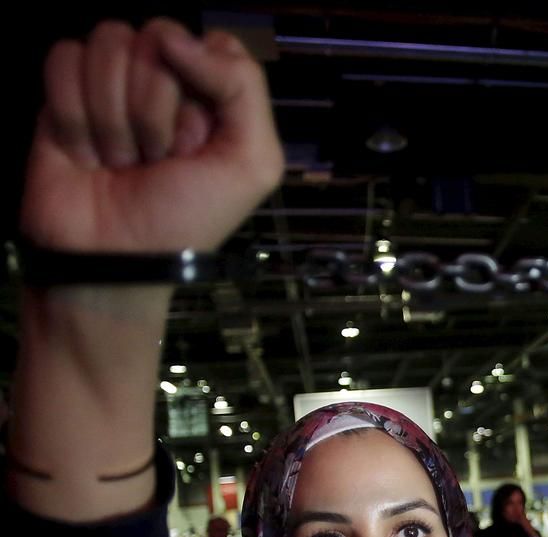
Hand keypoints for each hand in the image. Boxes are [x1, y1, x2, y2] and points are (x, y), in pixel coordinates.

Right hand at [21, 18, 282, 253]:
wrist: (115, 256)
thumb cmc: (187, 218)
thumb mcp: (251, 164)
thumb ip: (243, 88)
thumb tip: (177, 37)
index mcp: (216, 97)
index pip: (212, 42)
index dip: (204, 83)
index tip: (198, 138)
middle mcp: (166, 83)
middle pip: (158, 36)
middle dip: (156, 107)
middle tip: (155, 159)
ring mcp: (113, 84)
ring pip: (109, 41)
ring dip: (115, 114)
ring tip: (120, 160)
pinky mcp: (63, 93)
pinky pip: (64, 58)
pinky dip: (75, 112)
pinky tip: (84, 152)